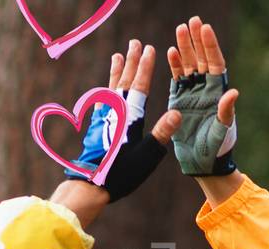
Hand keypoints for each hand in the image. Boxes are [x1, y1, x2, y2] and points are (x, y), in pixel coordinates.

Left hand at [64, 39, 181, 203]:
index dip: (145, 67)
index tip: (149, 49)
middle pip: (124, 81)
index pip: (139, 87)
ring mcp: (104, 119)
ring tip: (118, 55)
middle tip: (134, 42)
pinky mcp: (97, 127)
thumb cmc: (121, 173)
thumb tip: (178, 113)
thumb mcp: (147, 155)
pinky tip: (108, 88)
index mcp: (129, 118)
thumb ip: (162, 133)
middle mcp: (115, 113)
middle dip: (130, 61)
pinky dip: (107, 88)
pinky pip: (103, 100)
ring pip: (111, 88)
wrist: (90, 185)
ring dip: (116, 71)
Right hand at [163, 17, 239, 176]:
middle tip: (193, 21)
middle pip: (202, 59)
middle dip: (197, 40)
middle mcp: (206, 89)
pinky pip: (177, 79)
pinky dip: (174, 66)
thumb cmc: (217, 148)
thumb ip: (226, 111)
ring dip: (184, 48)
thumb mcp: (223, 130)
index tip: (205, 29)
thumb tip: (233, 92)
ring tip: (180, 29)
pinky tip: (170, 52)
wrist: (201, 162)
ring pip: (189, 65)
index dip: (210, 46)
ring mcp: (192, 93)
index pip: (215, 63)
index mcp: (218, 92)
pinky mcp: (179, 100)